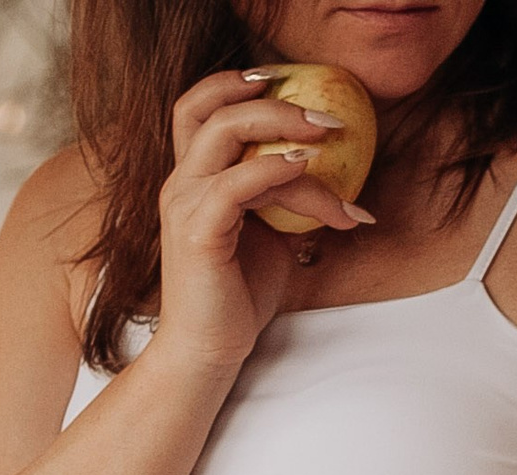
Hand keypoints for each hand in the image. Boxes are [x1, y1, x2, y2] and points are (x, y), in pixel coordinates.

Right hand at [150, 69, 370, 373]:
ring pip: (226, 135)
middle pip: (210, 107)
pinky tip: (310, 173)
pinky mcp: (197, 230)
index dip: (236, 84)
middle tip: (328, 116)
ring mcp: (184, 203)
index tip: (287, 81)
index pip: (200, 108)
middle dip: (272, 100)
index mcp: (193, 179)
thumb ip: (288, 203)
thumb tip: (335, 182)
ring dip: (284, 129)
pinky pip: (237, 183)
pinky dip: (276, 170)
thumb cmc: (239, 297)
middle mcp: (181, 182)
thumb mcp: (273, 238)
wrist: (210, 351)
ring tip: (332, 139)